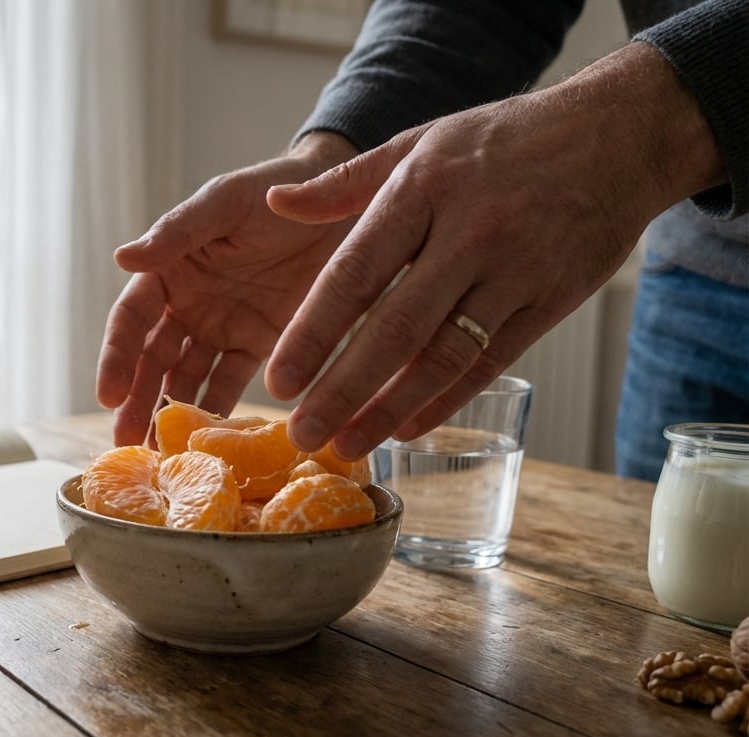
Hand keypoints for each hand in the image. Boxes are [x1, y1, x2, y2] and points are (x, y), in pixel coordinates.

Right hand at [96, 134, 359, 445]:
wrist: (340, 200)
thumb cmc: (273, 191)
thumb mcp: (224, 204)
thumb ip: (178, 232)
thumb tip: (121, 257)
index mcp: (169, 269)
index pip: (132, 320)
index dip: (117, 358)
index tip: (109, 396)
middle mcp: (188, 303)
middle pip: (152, 361)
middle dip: (137, 403)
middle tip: (126, 444)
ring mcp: (222, 327)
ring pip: (186, 379)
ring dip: (171, 415)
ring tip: (162, 455)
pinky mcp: (260, 344)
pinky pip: (233, 384)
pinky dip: (220, 413)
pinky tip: (210, 443)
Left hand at [263, 42, 727, 459]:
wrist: (618, 134)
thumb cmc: (503, 139)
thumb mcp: (420, 142)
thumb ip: (345, 181)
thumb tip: (276, 202)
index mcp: (421, 190)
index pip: (354, 273)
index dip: (312, 333)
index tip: (278, 381)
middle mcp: (467, 233)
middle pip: (394, 328)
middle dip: (342, 389)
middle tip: (303, 435)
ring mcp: (515, 269)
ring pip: (443, 355)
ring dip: (390, 409)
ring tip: (348, 445)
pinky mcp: (553, 299)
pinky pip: (491, 362)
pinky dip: (446, 400)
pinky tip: (408, 428)